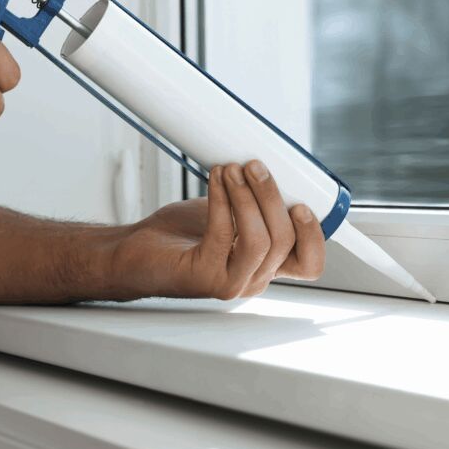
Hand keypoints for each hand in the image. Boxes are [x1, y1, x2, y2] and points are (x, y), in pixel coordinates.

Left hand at [112, 160, 325, 299]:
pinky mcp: (204, 277)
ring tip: (232, 170)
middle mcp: (252, 278)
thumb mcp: (228, 212)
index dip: (314, 236)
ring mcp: (230, 282)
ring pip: (260, 241)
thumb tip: (266, 165)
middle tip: (254, 166)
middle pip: (284, 241)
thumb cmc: (180, 235)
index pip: (309, 264)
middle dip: (271, 197)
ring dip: (248, 198)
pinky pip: (223, 235)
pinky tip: (215, 180)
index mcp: (265, 265)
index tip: (301, 202)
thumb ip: (252, 202)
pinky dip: (221, 201)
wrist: (134, 253)